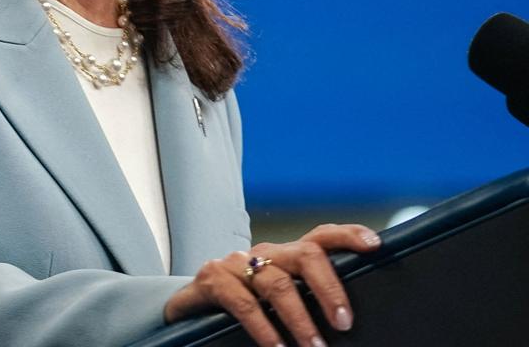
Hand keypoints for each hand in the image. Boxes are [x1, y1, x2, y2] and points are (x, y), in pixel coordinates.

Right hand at [163, 224, 381, 346]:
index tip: (374, 245)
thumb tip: (344, 325)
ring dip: (299, 319)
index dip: (348, 236)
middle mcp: (264, 254)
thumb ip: (305, 302)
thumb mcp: (277, 302)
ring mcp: (236, 263)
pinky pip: (243, 302)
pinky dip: (264, 328)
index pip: (322, 237)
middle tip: (344, 323)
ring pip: (277, 283)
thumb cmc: (243, 308)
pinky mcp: (212, 278)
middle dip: (329, 289)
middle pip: (306, 254)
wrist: (189, 311)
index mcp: (286, 257)